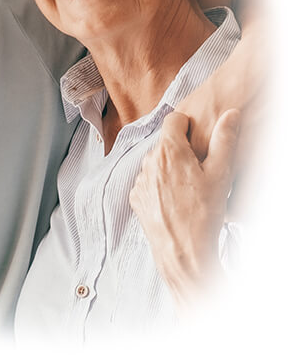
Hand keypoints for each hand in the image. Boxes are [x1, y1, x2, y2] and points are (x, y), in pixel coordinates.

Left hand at [129, 109, 239, 307]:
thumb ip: (224, 139)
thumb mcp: (220, 174)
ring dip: (169, 167)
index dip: (188, 125)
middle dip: (181, 149)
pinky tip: (175, 199)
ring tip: (188, 188)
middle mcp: (149, 161)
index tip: (198, 138)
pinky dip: (159, 184)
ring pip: (156, 162)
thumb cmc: (204, 213)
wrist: (183, 251)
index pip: (174, 119)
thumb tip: (229, 114)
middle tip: (199, 169)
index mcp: (169, 150)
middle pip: (165, 142)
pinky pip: (148, 181)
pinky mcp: (135, 196)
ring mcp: (139, 179)